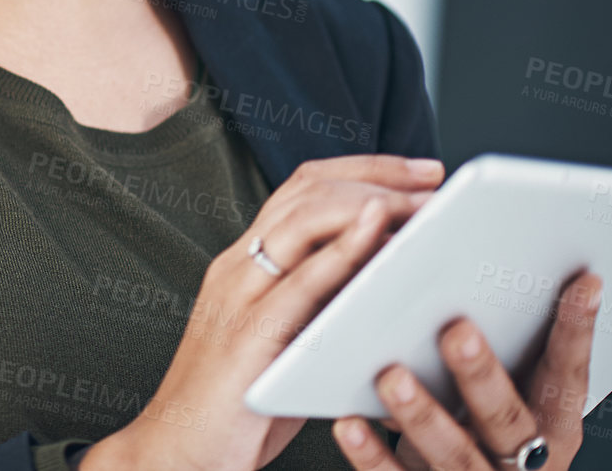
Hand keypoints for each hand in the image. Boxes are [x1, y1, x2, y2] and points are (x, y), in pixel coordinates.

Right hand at [81, 153, 444, 470]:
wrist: (176, 454)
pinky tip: (376, 230)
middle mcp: (238, 267)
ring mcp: (238, 296)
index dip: (362, 169)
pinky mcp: (248, 335)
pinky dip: (341, 248)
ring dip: (369, 201)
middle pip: (307, 190)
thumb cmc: (238, 407)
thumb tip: (392, 282)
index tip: (419, 172)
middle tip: (435, 178)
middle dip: (377, 174)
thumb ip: (323, 306)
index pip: (302, 189)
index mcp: (246, 265)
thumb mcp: (287, 341)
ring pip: (302, 219)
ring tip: (421, 202)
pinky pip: (300, 281)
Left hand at [330, 268, 603, 470]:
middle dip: (483, 375)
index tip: (582, 283)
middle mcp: (524, 461)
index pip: (567, 377)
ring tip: (392, 377)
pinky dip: (372, 455)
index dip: (576, 333)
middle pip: (508, 419)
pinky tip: (348, 424)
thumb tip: (472, 279)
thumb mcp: (511, 398)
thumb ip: (504, 355)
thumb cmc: (485, 429)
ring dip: (423, 414)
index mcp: (552, 428)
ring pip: (454, 453)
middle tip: (456, 331)